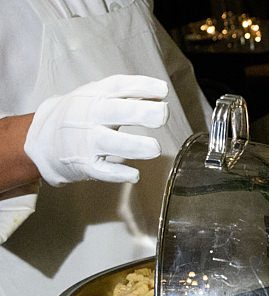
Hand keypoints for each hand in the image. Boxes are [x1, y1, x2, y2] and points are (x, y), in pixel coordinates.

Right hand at [23, 75, 168, 186]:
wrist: (44, 139)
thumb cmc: (80, 116)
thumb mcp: (97, 97)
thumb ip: (127, 95)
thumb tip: (161, 91)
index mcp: (95, 96)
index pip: (118, 86)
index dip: (141, 86)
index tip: (163, 90)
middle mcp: (90, 116)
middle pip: (115, 112)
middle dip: (140, 112)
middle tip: (162, 114)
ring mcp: (86, 141)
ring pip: (110, 142)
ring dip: (133, 145)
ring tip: (155, 148)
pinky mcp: (85, 164)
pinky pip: (102, 170)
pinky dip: (118, 173)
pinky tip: (135, 175)